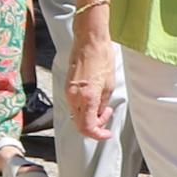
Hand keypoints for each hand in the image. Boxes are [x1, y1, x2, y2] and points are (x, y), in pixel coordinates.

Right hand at [65, 25, 121, 146]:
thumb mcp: (109, 85)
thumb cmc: (102, 58)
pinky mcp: (67, 87)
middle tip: (106, 117)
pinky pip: (74, 105)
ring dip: (89, 117)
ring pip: (76, 116)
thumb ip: (102, 104)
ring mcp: (68, 92)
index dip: (98, 135)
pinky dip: (84, 109)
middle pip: (79, 125)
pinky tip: (94, 101)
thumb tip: (100, 114)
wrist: (89, 41)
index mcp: (87, 98)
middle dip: (94, 127)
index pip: (88, 127)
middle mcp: (74, 97)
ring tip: (103, 108)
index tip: (107, 134)